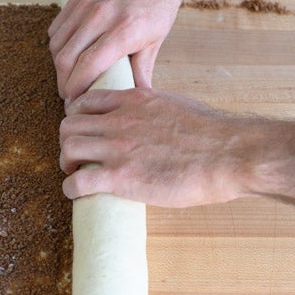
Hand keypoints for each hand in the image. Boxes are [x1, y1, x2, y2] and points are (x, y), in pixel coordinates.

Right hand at [49, 0, 187, 102]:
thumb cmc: (156, 8)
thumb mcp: (155, 41)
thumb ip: (142, 71)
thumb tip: (136, 96)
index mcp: (124, 30)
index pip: (88, 64)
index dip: (76, 86)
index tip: (74, 100)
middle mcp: (101, 16)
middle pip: (66, 57)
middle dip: (63, 81)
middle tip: (68, 94)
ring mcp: (86, 4)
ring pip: (57, 43)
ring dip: (58, 65)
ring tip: (67, 76)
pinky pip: (57, 27)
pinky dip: (57, 44)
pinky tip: (66, 53)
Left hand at [58, 87, 280, 205]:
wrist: (228, 155)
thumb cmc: (210, 134)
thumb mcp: (172, 104)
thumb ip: (149, 108)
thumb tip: (145, 118)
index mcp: (131, 101)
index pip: (84, 101)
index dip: (76, 117)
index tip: (81, 130)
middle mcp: (118, 121)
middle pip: (69, 125)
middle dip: (67, 140)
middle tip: (76, 155)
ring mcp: (117, 148)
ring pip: (68, 148)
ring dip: (66, 162)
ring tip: (75, 173)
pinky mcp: (121, 176)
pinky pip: (78, 181)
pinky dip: (70, 188)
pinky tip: (76, 193)